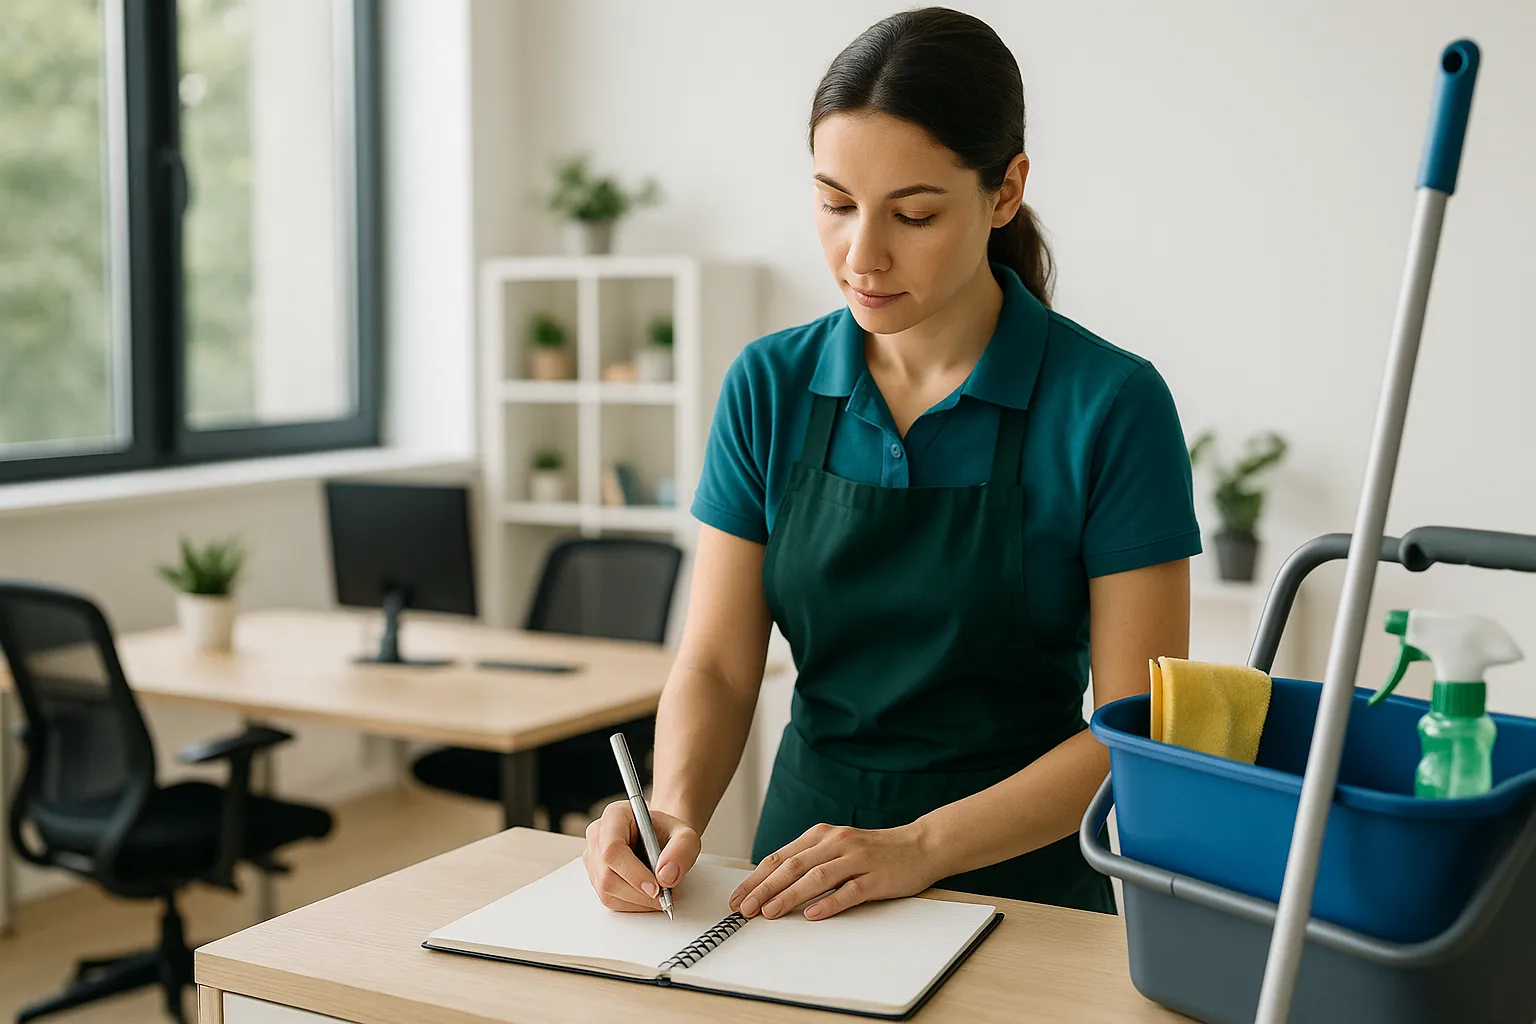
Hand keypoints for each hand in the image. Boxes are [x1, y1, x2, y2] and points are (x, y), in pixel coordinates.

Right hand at [583, 799, 700, 911]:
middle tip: (664, 896)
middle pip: (607, 874)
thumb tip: (666, 876)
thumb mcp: (685, 835)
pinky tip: (648, 896)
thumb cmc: (667, 833)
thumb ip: (682, 850)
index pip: (612, 849)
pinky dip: (632, 904)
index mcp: (615, 816)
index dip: (632, 872)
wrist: (660, 839)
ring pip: (606, 891)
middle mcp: (598, 835)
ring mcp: (593, 858)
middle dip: (638, 892)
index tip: (655, 887)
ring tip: (660, 894)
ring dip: (637, 900)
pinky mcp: (596, 877)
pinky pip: (609, 899)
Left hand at [729, 822, 940, 921]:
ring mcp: (857, 859)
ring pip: (816, 878)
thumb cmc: (873, 852)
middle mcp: (836, 842)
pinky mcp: (876, 877)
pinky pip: (850, 891)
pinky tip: (812, 914)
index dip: (756, 879)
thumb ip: (809, 861)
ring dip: (789, 896)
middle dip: (764, 889)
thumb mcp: (836, 848)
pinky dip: (829, 903)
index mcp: (821, 835)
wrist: (919, 845)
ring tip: (769, 912)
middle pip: (793, 867)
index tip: (738, 898)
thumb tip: (771, 886)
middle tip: (745, 909)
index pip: (780, 858)